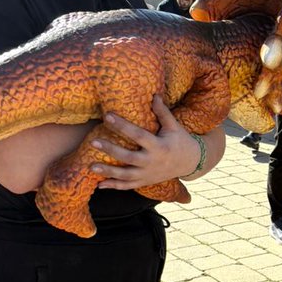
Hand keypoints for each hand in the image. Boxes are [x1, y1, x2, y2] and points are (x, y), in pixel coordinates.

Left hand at [92, 96, 222, 187]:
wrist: (191, 163)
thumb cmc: (180, 140)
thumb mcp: (174, 126)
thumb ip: (163, 112)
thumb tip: (154, 95)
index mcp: (158, 146)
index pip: (138, 135)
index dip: (122, 126)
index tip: (107, 116)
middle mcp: (152, 162)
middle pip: (128, 157)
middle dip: (110, 150)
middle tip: (93, 142)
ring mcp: (148, 174)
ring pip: (125, 175)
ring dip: (108, 172)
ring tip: (90, 166)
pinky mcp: (145, 181)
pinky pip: (128, 186)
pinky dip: (114, 186)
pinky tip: (100, 185)